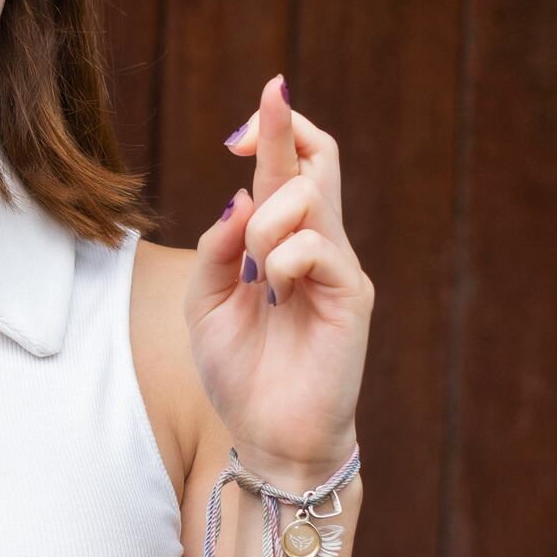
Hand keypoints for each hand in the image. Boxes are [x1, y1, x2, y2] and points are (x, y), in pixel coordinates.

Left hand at [186, 74, 373, 485]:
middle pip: (320, 158)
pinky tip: (273, 295)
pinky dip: (282, 261)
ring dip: (263, 223)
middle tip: (254, 120)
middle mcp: (316, 244)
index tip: (239, 128)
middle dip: (284, 129)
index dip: (273, 131)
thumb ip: (216, 250)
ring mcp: (337, 268)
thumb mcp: (205, 304)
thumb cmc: (241, 373)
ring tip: (254, 275)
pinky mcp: (351, 296)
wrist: (269, 436)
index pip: (288, 168)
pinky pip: (315, 247)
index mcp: (281, 242)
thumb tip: (237, 196)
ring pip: (307, 196)